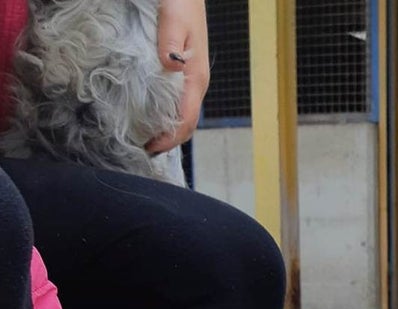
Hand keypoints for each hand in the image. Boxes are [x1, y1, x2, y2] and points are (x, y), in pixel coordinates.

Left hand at [147, 0, 209, 153]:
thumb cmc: (182, 0)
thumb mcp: (174, 18)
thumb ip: (171, 42)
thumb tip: (171, 65)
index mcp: (195, 76)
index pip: (187, 120)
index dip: (170, 139)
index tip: (150, 148)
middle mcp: (196, 82)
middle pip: (186, 123)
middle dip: (168, 140)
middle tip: (143, 148)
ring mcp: (191, 78)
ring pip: (183, 114)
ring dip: (167, 129)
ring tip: (145, 136)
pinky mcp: (184, 72)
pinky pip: (178, 102)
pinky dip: (166, 114)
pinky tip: (151, 114)